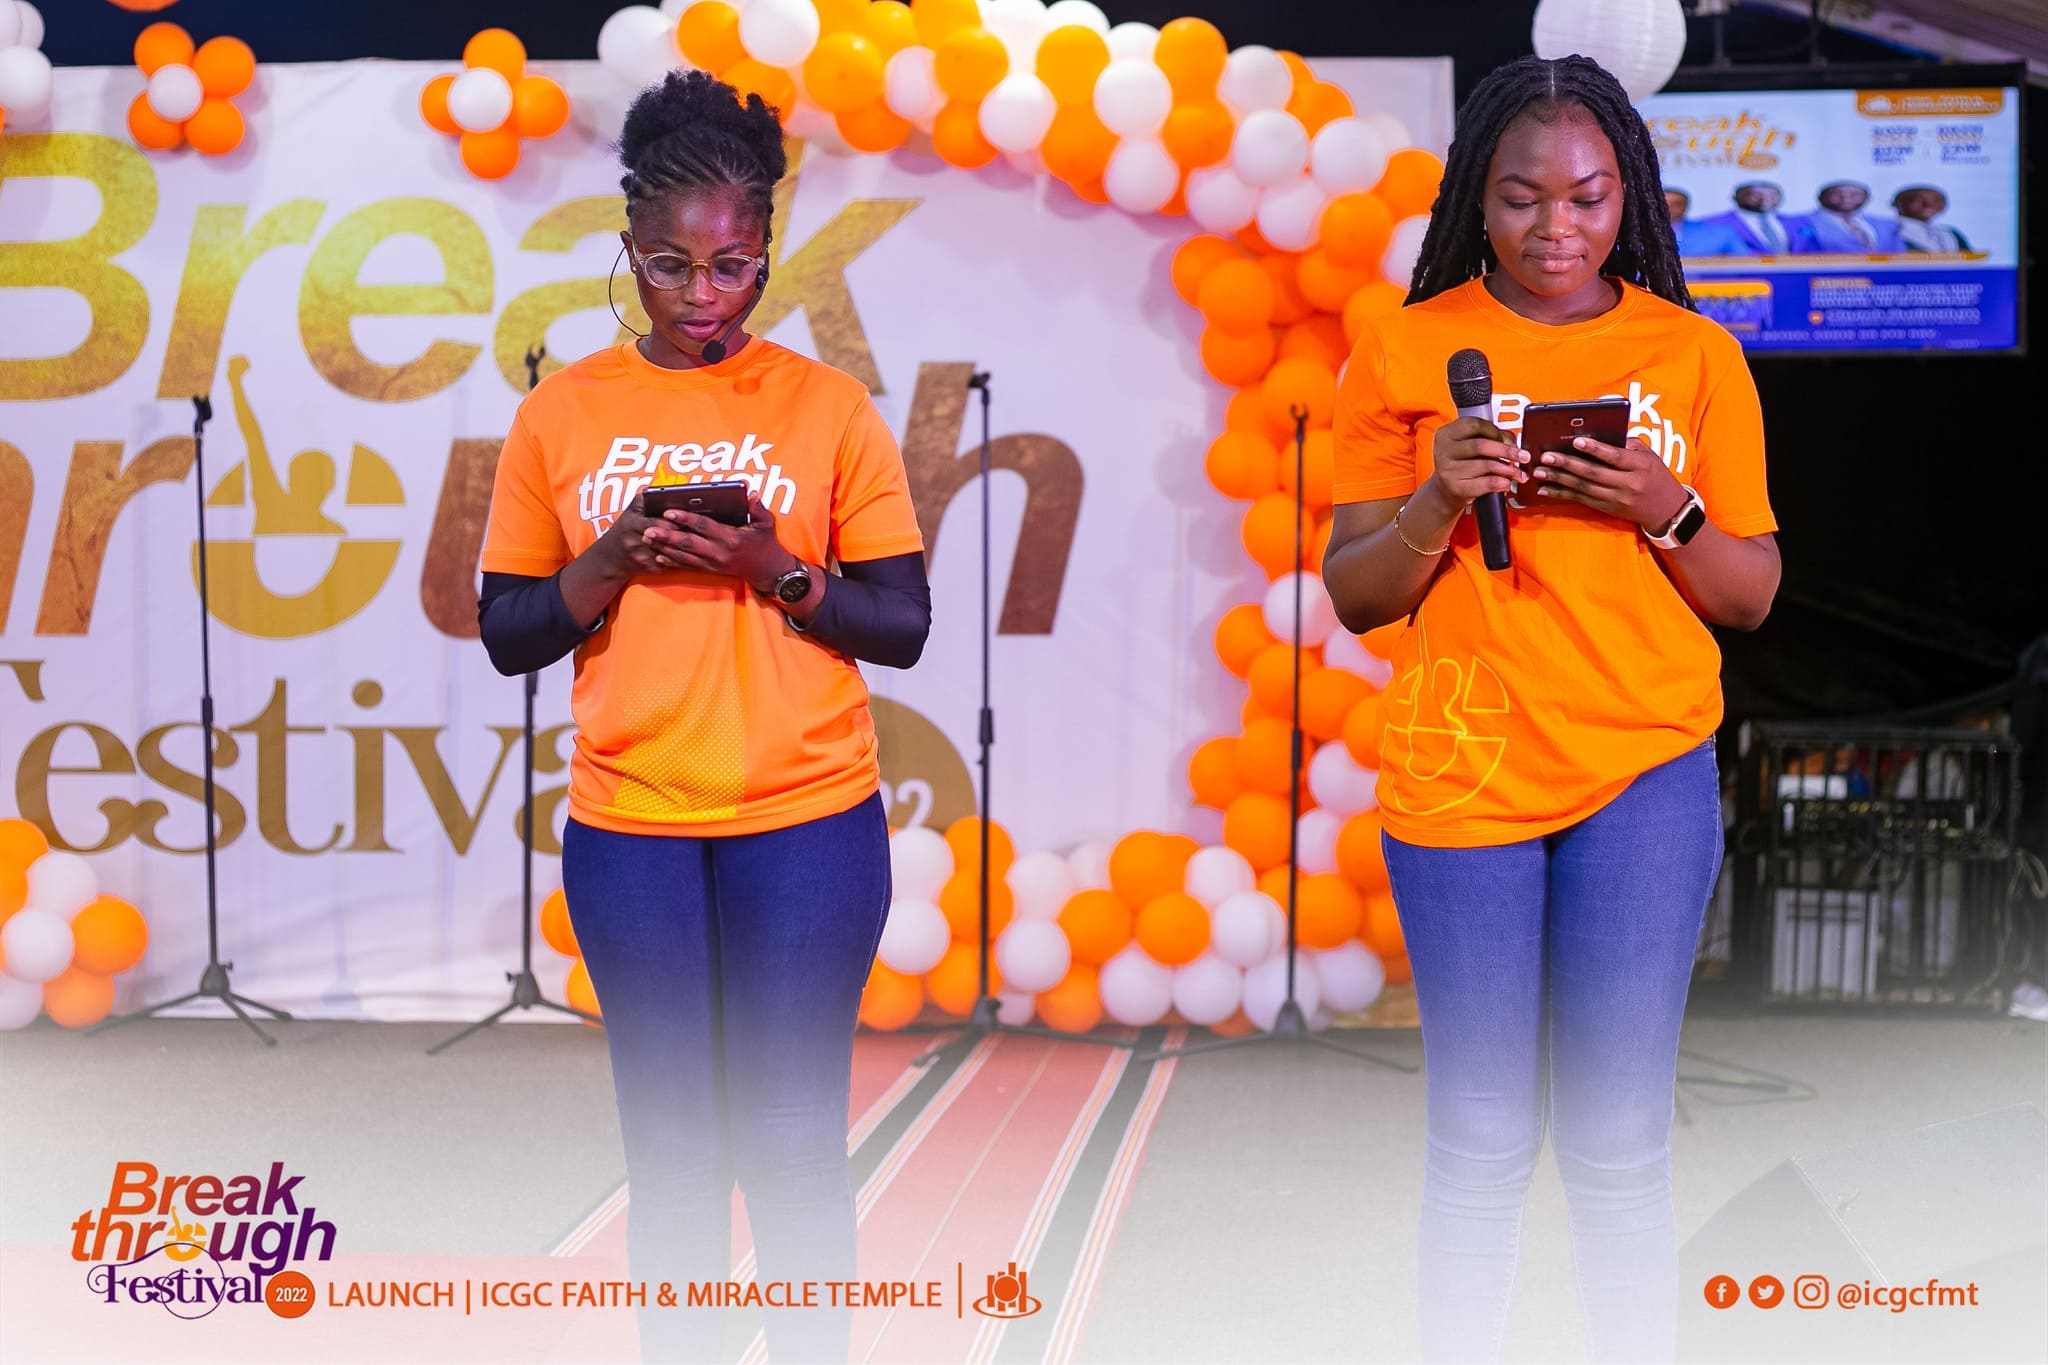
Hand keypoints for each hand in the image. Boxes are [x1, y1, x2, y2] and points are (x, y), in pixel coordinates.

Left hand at [645, 493, 795, 591]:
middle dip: (667, 536)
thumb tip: (751, 493)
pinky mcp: (711, 570)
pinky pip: (689, 566)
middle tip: (648, 529)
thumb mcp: (766, 524)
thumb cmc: (767, 544)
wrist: (769, 572)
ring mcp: (714, 563)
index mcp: (731, 538)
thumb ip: (758, 508)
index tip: (668, 512)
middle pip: (688, 543)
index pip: (703, 526)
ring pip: (684, 556)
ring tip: (647, 540)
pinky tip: (659, 557)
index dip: (685, 518)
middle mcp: (719, 552)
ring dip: (664, 548)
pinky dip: (673, 562)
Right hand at [1423, 415, 1528, 510]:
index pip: (1474, 425)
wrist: (1444, 491)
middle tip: (1523, 456)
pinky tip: (1507, 482)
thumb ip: (1487, 438)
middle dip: (1507, 451)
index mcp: (1446, 434)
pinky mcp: (1456, 488)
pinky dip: (1501, 483)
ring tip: (1519, 473)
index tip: (1506, 438)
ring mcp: (1448, 471)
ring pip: (1487, 465)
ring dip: (1509, 469)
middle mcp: (1444, 451)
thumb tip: (1511, 443)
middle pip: (1481, 445)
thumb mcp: (1467, 446)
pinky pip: (1486, 483)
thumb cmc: (1460, 464)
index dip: (1494, 430)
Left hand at [1529, 436, 1688, 530]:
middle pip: (1594, 473)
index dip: (1595, 449)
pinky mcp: (1608, 509)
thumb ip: (1625, 445)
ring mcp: (1617, 499)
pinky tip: (1546, 489)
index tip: (1576, 440)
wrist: (1667, 508)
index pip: (1615, 457)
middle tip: (1547, 456)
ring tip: (1540, 471)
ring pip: (1583, 488)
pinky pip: (1581, 500)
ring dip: (1559, 479)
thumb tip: (1595, 433)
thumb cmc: (1655, 474)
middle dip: (1567, 464)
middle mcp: (1628, 484)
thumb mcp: (1647, 455)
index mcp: (1640, 466)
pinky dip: (1562, 494)